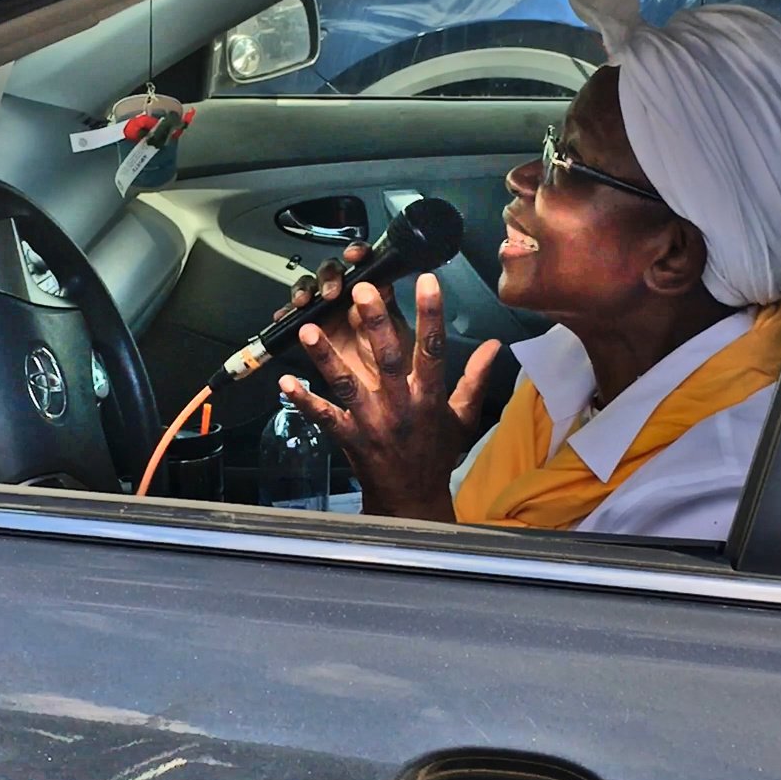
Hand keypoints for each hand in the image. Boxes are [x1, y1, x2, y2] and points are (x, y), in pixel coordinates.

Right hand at [272, 241, 413, 390]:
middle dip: (328, 277)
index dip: (356, 252)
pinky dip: (287, 323)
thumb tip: (380, 287)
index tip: (355, 255)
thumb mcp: (399, 339)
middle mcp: (348, 301)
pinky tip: (282, 322)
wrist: (390, 402)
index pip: (363, 263)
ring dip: (304, 292)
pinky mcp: (312, 342)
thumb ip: (388, 314)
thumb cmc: (399, 366)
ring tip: (302, 303)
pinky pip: (295, 332)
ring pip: (309, 297)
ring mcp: (327, 319)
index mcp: (375, 295)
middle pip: (331, 275)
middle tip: (331, 293)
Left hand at [281, 274, 502, 521]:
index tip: (427, 281)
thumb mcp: (464, 416)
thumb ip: (476, 378)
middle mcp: (400, 406)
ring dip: (327, 358)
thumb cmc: (437, 453)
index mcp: (429, 397)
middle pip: (387, 360)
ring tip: (309, 329)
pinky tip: (284, 382)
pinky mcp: (348, 437)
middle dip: (375, 324)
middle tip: (362, 290)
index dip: (431, 314)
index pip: (433, 350)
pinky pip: (323, 416)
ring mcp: (371, 422)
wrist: (412, 499)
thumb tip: (496, 345)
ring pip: (347, 384)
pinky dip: (304, 401)